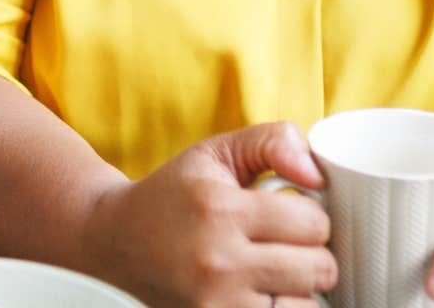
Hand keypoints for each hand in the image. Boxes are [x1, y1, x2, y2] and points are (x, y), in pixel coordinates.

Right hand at [80, 121, 335, 307]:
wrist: (114, 240)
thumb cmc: (173, 193)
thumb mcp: (217, 152)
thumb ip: (274, 141)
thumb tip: (317, 175)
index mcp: (220, 210)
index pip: (314, 222)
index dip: (310, 215)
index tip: (290, 214)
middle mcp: (217, 261)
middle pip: (319, 268)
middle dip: (311, 252)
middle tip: (286, 245)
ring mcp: (215, 304)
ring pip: (306, 305)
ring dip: (298, 288)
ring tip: (273, 271)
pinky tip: (261, 292)